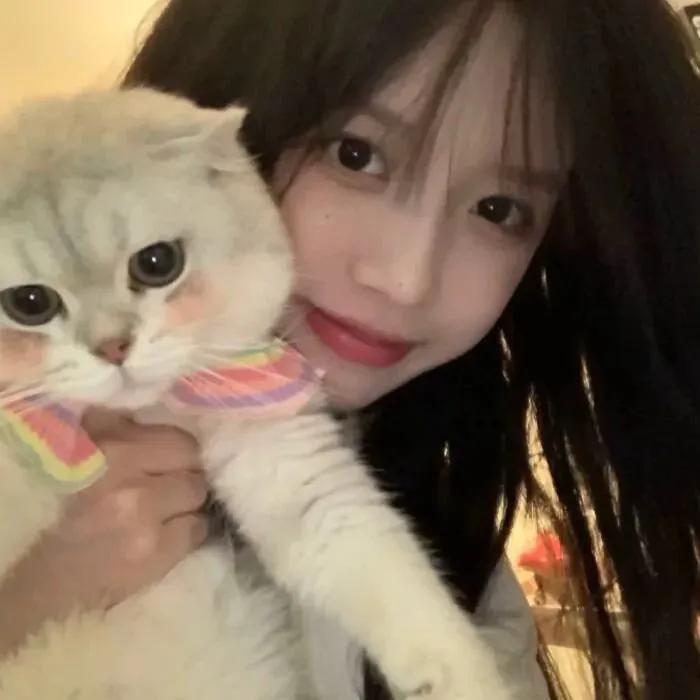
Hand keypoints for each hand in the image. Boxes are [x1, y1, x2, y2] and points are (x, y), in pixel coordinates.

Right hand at [0, 409, 207, 656]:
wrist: (48, 579)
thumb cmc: (68, 510)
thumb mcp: (84, 456)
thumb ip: (119, 428)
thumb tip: (154, 417)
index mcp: (108, 446)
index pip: (180, 439)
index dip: (179, 453)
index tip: (171, 465)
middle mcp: (124, 475)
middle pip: (193, 464)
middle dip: (186, 476)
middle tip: (170, 488)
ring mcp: (141, 514)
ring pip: (198, 495)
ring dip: (188, 505)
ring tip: (167, 513)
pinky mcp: (154, 552)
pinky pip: (198, 529)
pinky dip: (188, 533)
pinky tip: (167, 537)